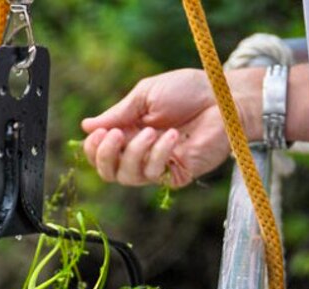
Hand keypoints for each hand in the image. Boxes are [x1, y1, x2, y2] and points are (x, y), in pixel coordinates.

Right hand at [81, 68, 264, 188]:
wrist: (221, 98)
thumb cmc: (187, 92)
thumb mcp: (144, 96)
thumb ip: (117, 114)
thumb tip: (86, 127)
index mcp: (128, 134)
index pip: (100, 154)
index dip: (94, 149)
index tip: (98, 133)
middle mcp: (139, 154)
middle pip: (109, 172)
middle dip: (106, 156)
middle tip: (115, 136)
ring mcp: (157, 167)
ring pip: (128, 176)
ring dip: (136, 152)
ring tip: (152, 130)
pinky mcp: (175, 175)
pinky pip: (155, 174)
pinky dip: (159, 154)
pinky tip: (173, 137)